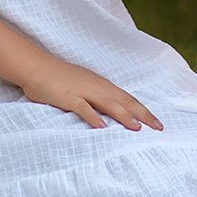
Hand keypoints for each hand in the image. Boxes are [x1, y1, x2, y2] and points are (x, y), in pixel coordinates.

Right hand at [15, 55, 161, 131]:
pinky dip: (95, 118)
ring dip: (124, 116)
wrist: (38, 68)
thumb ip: (98, 97)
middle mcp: (97, 87)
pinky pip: (84, 109)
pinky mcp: (69, 97)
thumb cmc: (60, 78)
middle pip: (125, 101)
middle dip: (143, 114)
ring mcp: (84, 91)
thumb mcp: (84, 85)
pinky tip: (103, 128)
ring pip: (109, 104)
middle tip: (158, 127)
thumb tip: (112, 110)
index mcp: (102, 85)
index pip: (128, 99)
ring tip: (137, 128)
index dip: (143, 110)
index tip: (157, 122)